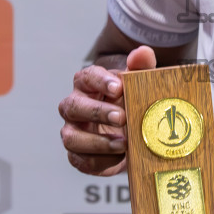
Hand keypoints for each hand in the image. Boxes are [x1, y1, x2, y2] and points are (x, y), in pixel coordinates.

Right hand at [58, 46, 155, 175]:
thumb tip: (143, 52)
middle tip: (122, 117)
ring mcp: (73, 131)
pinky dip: (101, 160)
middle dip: (97, 112)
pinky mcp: (77, 155)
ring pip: (71, 137)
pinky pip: (81, 160)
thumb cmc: (130, 101)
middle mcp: (74, 106)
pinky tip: (120, 157)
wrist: (131, 132)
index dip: (100, 82)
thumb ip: (141, 67)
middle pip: (73, 106)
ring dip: (97, 142)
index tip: (118, 88)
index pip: (86, 77)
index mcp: (87, 84)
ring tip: (123, 143)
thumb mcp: (138, 84)